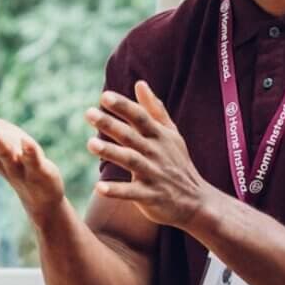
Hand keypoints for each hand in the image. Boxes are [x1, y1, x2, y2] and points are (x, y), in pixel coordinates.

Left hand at [87, 81, 207, 228]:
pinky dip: (117, 191)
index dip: (124, 106)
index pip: (141, 117)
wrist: (196, 201)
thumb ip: (154, 109)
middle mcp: (157, 153)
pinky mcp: (151, 196)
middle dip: (111, 125)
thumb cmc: (178, 163)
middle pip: (131, 136)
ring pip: (131, 161)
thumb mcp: (171, 134)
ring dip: (111, 152)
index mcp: (160, 136)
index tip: (105, 97)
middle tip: (89, 113)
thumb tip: (140, 83)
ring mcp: (154, 174)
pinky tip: (99, 187)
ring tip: (90, 144)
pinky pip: (132, 193)